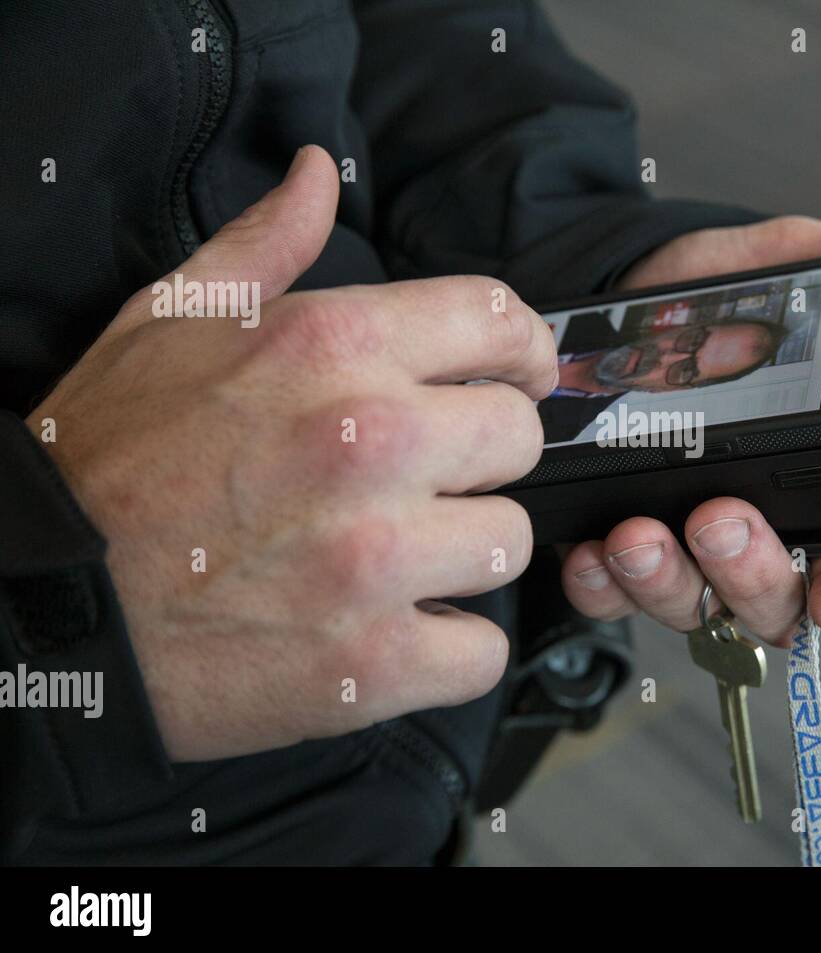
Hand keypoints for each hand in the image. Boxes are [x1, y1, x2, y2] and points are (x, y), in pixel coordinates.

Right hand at [28, 146, 556, 759]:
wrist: (37, 604)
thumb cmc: (108, 460)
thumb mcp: (168, 323)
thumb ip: (265, 246)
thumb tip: (318, 173)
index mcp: (331, 345)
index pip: (497, 321)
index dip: (520, 352)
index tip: (516, 378)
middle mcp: (368, 440)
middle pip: (518, 438)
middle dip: (479, 460)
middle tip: (423, 482)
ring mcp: (375, 557)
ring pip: (509, 544)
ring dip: (461, 557)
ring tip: (395, 562)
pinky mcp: (371, 661)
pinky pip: (481, 654)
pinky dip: (446, 653)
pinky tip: (392, 632)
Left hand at [560, 211, 820, 643]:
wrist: (615, 286)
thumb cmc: (711, 294)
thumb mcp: (794, 265)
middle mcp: (758, 526)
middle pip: (773, 599)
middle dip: (749, 575)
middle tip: (723, 519)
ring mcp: (686, 545)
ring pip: (691, 606)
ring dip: (666, 581)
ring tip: (640, 531)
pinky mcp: (618, 545)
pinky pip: (611, 597)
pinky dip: (601, 585)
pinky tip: (590, 549)